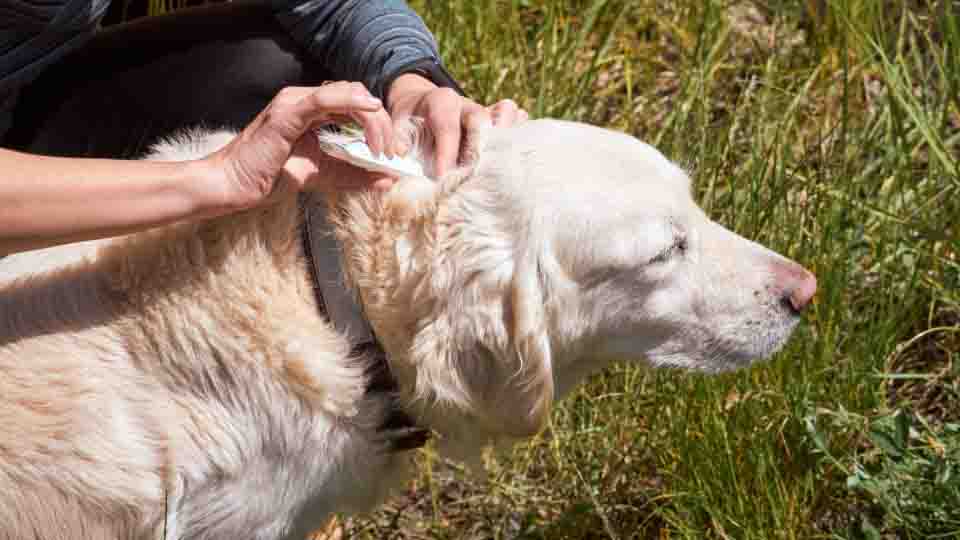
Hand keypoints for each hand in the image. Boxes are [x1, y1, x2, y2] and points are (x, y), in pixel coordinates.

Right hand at [199, 81, 396, 217]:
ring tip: (380, 148)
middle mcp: (302, 99)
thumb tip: (388, 180)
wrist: (234, 186)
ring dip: (371, 119)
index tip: (390, 152)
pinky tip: (369, 111)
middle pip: (356, 95)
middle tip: (389, 152)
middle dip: (380, 122)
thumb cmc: (270, 177)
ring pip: (345, 94)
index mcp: (311, 110)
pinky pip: (321, 100)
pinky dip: (349, 102)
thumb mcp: (324, 175)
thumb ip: (355, 175)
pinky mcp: (285, 113)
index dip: (378, 123)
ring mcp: (293, 102)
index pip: (354, 103)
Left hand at [387, 73, 528, 177]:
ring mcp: (484, 112)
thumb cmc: (409, 121)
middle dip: (479, 147)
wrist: (422, 106)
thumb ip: (397, 138)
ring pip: (503, 115)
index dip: (446, 152)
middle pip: (480, 120)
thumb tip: (398, 154)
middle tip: (476, 174)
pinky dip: (518, 133)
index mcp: (441, 101)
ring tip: (507, 158)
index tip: (442, 176)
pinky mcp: (495, 123)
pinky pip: (512, 122)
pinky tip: (521, 150)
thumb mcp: (397, 125)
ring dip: (506, 135)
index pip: (447, 127)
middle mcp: (466, 104)